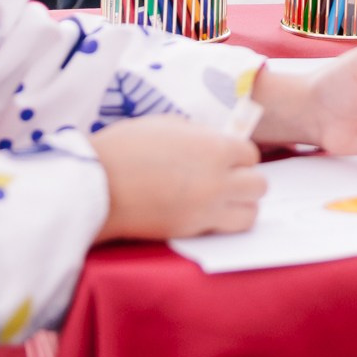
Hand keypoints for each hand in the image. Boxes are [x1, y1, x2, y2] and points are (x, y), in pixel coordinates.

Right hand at [91, 115, 264, 239]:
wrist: (96, 185)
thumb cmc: (125, 148)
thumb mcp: (165, 124)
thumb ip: (198, 134)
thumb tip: (213, 142)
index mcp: (214, 147)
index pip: (251, 154)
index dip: (238, 156)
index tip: (224, 158)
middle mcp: (218, 180)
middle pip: (259, 185)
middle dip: (246, 181)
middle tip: (226, 180)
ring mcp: (207, 209)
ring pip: (251, 214)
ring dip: (241, 206)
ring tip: (221, 201)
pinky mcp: (192, 231)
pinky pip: (225, 230)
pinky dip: (222, 222)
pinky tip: (205, 213)